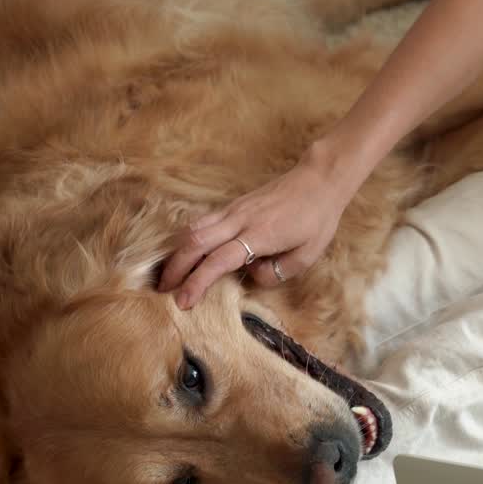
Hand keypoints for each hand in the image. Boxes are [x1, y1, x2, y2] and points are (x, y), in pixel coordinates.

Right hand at [158, 143, 351, 308]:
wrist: (319, 180)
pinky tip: (186, 253)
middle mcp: (240, 220)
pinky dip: (188, 239)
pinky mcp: (233, 205)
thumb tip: (251, 276)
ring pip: (193, 229)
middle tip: (163, 291)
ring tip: (169, 275)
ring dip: (177, 253)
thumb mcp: (308, 254)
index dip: (198, 283)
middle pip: (195, 243)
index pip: (219, 261)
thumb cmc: (317, 219)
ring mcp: (234, 210)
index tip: (183, 302)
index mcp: (259, 235)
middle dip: (175, 269)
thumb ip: (278, 272)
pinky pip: (202, 221)